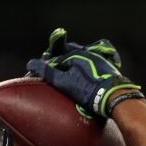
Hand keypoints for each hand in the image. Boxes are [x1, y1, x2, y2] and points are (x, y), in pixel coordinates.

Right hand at [26, 29, 140, 118]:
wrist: (114, 96)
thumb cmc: (87, 90)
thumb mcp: (63, 82)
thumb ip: (47, 72)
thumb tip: (31, 63)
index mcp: (73, 54)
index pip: (54, 58)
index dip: (45, 65)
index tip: (37, 70)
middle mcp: (86, 51)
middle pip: (67, 50)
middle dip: (58, 56)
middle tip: (52, 64)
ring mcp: (98, 56)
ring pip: (82, 51)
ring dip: (73, 55)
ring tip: (69, 64)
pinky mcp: (108, 63)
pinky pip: (100, 52)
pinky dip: (93, 54)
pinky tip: (92, 60)